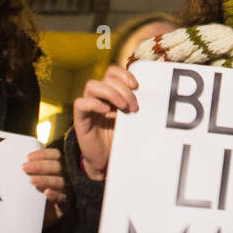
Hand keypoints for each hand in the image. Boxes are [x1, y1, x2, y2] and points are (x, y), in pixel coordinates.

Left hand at [22, 146, 66, 227]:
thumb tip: (10, 162)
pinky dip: (55, 194)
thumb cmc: (30, 195)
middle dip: (40, 166)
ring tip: (32, 181)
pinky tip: (46, 193)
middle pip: (57, 166)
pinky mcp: (64, 205)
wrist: (33, 217)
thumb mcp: (27, 181)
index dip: (43, 154)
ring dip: (45, 179)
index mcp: (56, 167)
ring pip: (60, 181)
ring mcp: (65, 191)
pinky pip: (62, 199)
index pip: (55, 155)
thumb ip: (25, 171)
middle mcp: (63, 177)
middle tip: (24, 167)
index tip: (28, 157)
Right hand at [73, 64, 138, 180]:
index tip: (137, 86)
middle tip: (134, 106)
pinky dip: (94, 104)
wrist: (109, 160)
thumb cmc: (121, 137)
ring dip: (111, 93)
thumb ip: (136, 105)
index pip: (112, 72)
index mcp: (110, 93)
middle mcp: (98, 96)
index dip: (124, 74)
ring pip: (92, 85)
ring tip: (123, 108)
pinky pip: (81, 103)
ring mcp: (88, 106)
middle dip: (123, 90)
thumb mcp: (132, 119)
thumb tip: (151, 95)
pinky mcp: (80, 119)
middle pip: (106, 78)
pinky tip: (107, 112)